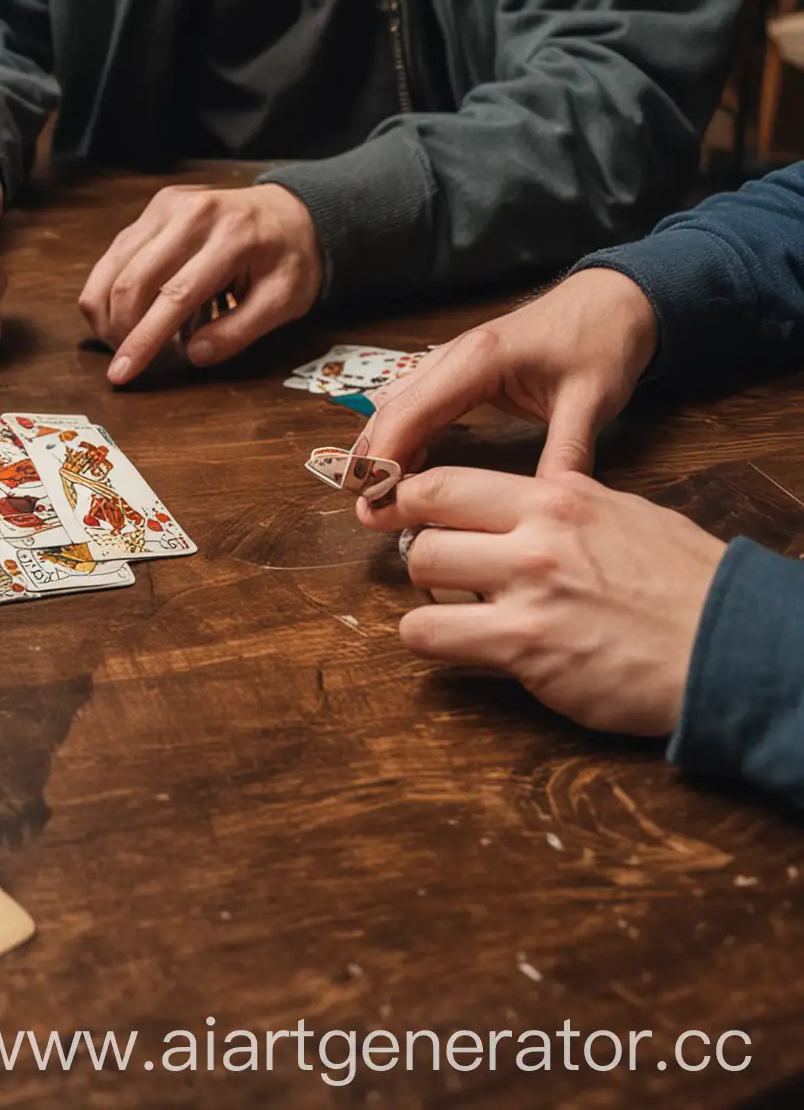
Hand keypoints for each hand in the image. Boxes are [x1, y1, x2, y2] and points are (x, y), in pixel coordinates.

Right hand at [78, 184, 322, 385]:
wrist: (293, 212)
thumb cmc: (288, 259)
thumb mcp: (283, 301)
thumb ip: (239, 331)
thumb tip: (193, 355)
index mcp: (231, 238)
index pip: (175, 296)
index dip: (144, 339)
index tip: (122, 373)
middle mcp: (193, 214)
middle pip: (134, 279)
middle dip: (119, 328)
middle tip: (126, 358)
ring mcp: (169, 206)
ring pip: (114, 263)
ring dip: (106, 309)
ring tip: (119, 337)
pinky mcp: (156, 207)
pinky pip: (118, 251)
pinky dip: (110, 286)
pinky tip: (123, 309)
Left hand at [358, 467, 725, 736]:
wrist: (730, 645)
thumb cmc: (685, 585)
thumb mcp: (622, 515)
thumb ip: (561, 507)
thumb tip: (515, 507)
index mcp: (558, 496)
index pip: (446, 482)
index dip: (409, 500)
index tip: (401, 514)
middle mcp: (536, 536)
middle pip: (423, 528)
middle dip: (421, 552)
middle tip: (441, 574)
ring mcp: (527, 592)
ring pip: (421, 575)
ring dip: (427, 598)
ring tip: (457, 612)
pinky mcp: (525, 648)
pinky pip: (432, 637)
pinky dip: (433, 642)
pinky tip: (462, 646)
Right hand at [363, 269, 658, 476]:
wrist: (614, 300)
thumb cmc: (602, 342)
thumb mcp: (592, 402)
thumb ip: (567, 453)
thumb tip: (548, 505)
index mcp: (478, 359)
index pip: (410, 413)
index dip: (384, 458)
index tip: (371, 501)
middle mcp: (452, 355)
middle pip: (391, 408)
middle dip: (370, 458)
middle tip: (365, 509)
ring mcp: (450, 357)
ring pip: (395, 402)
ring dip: (380, 444)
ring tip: (373, 493)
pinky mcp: (457, 365)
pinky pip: (413, 399)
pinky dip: (400, 431)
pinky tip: (403, 462)